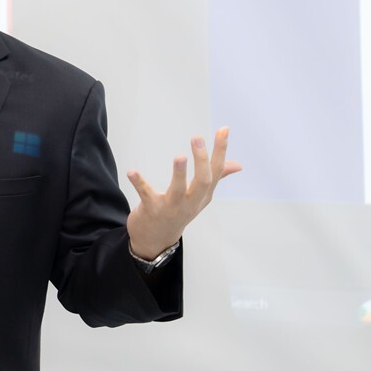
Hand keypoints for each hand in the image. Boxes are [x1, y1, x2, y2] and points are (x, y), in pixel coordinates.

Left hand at [126, 127, 241, 258]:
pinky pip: (146, 195)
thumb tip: (238, 165)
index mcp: (203, 195)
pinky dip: (139, 183)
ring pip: (178, 190)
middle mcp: (190, 202)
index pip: (216, 171)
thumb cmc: (178, 213)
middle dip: (202, 160)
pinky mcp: (152, 210)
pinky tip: (132, 172)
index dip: (220, 150)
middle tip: (198, 138)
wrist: (155, 241)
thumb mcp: (200, 198)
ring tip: (180, 157)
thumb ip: (216, 178)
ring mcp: (172, 207)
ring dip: (179, 174)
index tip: (223, 130)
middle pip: (202, 181)